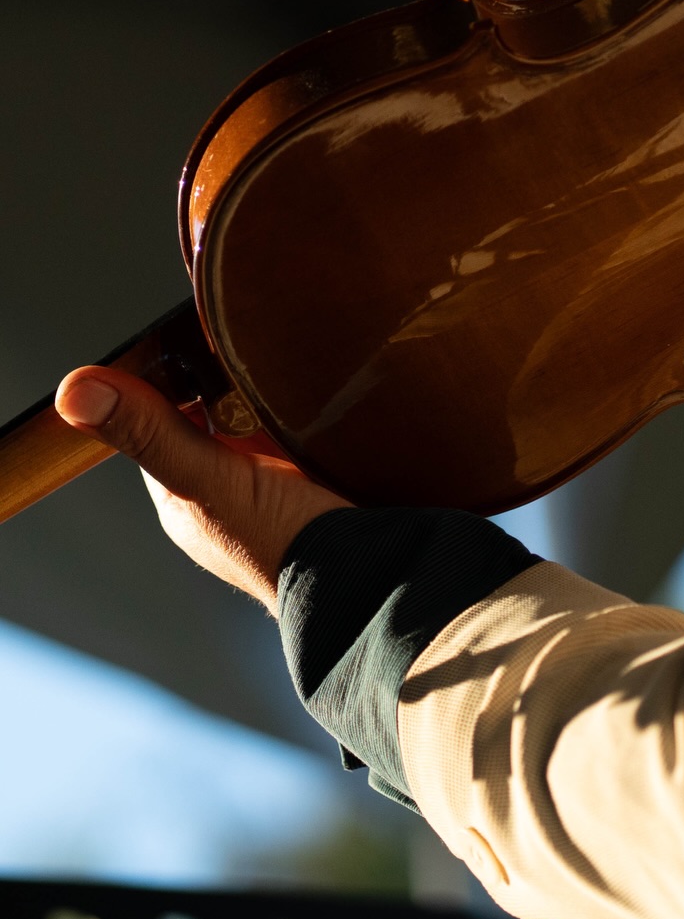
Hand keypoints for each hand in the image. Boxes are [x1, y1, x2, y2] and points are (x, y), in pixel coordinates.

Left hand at [55, 368, 352, 614]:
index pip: (164, 419)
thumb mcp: (211, 480)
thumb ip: (151, 435)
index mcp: (188, 499)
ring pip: (263, 422)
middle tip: (252, 345)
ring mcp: (277, 489)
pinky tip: (327, 395)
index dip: (175, 379)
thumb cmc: (287, 544)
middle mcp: (226, 495)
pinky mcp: (322, 480)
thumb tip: (74, 390)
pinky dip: (313, 411)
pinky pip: (308, 432)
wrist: (374, 576)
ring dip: (274, 395)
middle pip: (216, 417)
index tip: (197, 341)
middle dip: (229, 383)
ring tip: (291, 367)